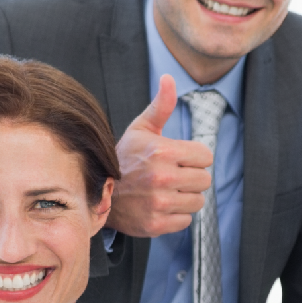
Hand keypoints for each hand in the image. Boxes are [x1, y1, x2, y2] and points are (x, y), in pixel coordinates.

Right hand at [108, 75, 213, 236]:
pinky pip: (186, 221)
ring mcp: (159, 203)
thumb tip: (169, 78)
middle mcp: (162, 178)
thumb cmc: (123, 158)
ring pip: (198, 201)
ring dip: (185, 197)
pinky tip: (159, 206)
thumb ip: (161, 106)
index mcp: (162, 152)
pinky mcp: (156, 224)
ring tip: (165, 191)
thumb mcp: (141, 129)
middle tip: (171, 177)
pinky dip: (176, 216)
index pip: (206, 157)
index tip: (177, 159)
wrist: (95, 192)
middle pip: (205, 180)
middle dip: (191, 178)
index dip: (194, 157)